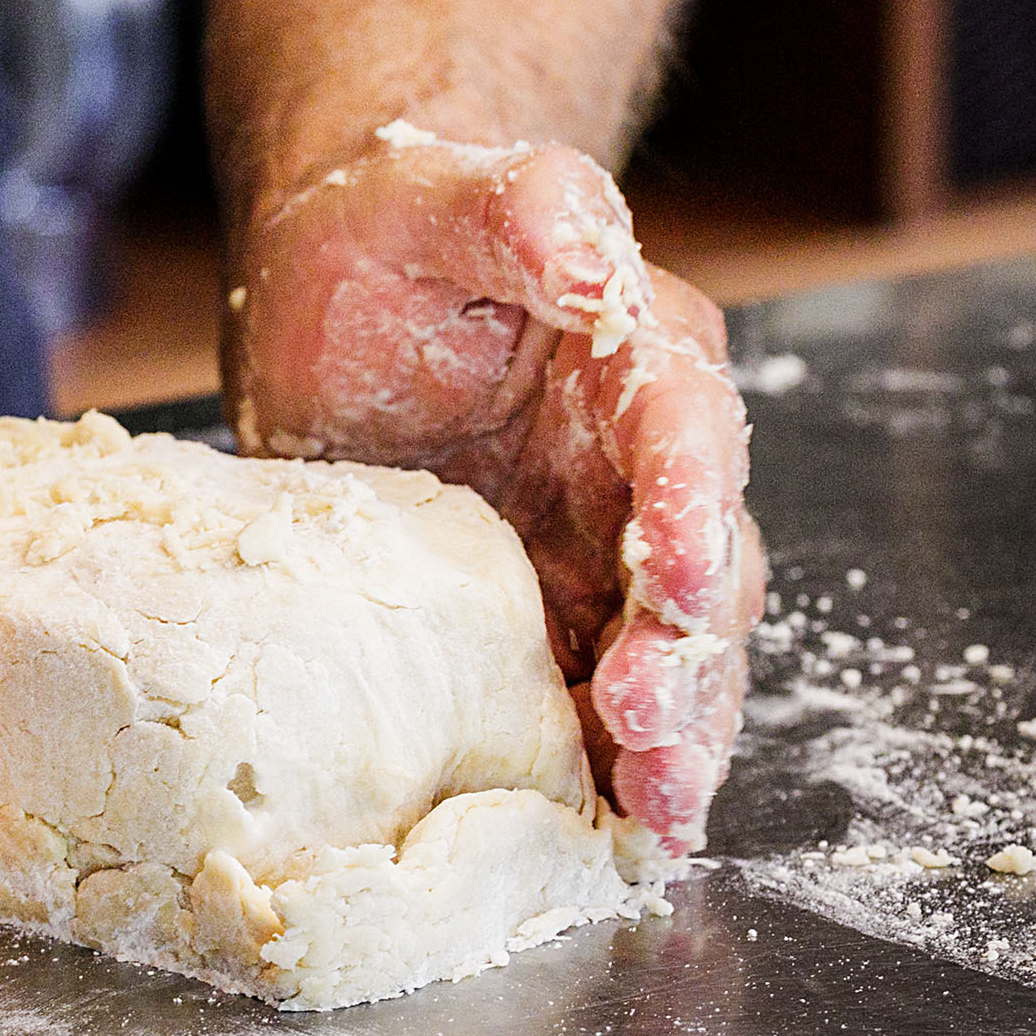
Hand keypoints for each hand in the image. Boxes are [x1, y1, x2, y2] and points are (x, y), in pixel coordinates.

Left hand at [224, 127, 762, 851]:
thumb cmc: (388, 234)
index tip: (671, 573)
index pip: (687, 431)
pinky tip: (614, 839)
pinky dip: (614, 770)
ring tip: (652, 812)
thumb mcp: (433, 196)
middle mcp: (644, 466)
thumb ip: (524, 205)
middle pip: (703, 570)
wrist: (332, 293)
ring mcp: (601, 552)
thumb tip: (587, 243)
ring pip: (675, 657)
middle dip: (688, 655)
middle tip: (643, 723)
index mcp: (636, 357)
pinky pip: (598, 699)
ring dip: (673, 736)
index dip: (690, 503)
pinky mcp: (549, 615)